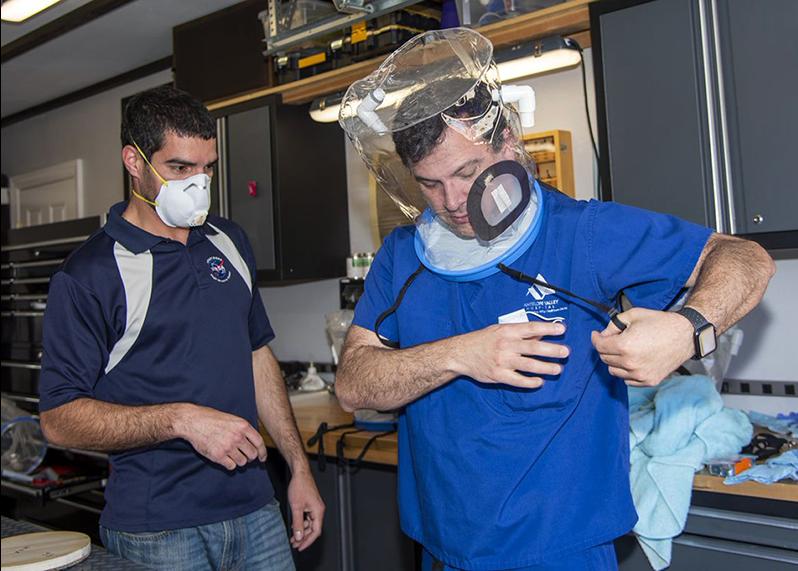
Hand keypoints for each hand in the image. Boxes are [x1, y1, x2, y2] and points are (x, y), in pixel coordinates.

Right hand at [175, 404, 266, 469]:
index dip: (263, 452)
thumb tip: (252, 442)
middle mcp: (237, 437)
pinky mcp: (218, 456)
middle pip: (252, 454)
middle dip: (249, 457)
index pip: (259, 442)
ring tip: (231, 455)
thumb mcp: (232, 419)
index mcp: (243, 426)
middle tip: (243, 455)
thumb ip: (243, 429)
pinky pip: (231, 466)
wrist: (193, 421)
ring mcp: (228, 447)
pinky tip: (224, 458)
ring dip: (239, 461)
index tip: (262, 458)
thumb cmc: (211, 418)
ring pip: (242, 462)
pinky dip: (229, 464)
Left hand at [287, 470, 324, 550]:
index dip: (308, 541)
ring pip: (309, 524)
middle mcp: (318, 510)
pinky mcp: (310, 504)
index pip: (316, 532)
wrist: (299, 473)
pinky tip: (294, 526)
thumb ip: (297, 523)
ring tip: (292, 537)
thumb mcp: (296, 507)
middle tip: (294, 544)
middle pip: (313, 529)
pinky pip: (307, 518)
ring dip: (301, 531)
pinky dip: (301, 524)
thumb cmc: (300, 486)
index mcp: (318, 511)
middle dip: (303, 537)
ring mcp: (314, 507)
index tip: (300, 547)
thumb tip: (299, 536)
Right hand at [454, 321, 568, 388]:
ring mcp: (503, 361)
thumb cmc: (483, 340)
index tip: (562, 329)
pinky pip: (518, 380)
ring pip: (529, 365)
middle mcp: (506, 345)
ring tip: (558, 369)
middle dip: (552, 350)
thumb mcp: (500, 330)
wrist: (461, 354)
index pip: (531, 328)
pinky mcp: (499, 375)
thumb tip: (541, 335)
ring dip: (545, 368)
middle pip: (533, 348)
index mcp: (508, 331)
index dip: (547, 329)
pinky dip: (530, 382)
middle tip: (565, 352)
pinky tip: (539, 382)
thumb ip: (520, 333)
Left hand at [591, 307, 693, 385]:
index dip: (596, 338)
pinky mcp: (649, 381)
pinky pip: (627, 380)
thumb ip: (613, 324)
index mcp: (624, 346)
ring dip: (615, 361)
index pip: (599, 346)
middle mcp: (630, 363)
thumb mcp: (633, 315)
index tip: (596, 335)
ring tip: (625, 350)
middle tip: (614, 339)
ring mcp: (639, 374)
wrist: (685, 335)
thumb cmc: (660, 323)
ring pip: (614, 371)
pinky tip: (633, 360)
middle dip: (605, 348)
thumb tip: (603, 334)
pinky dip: (626, 371)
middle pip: (605, 358)